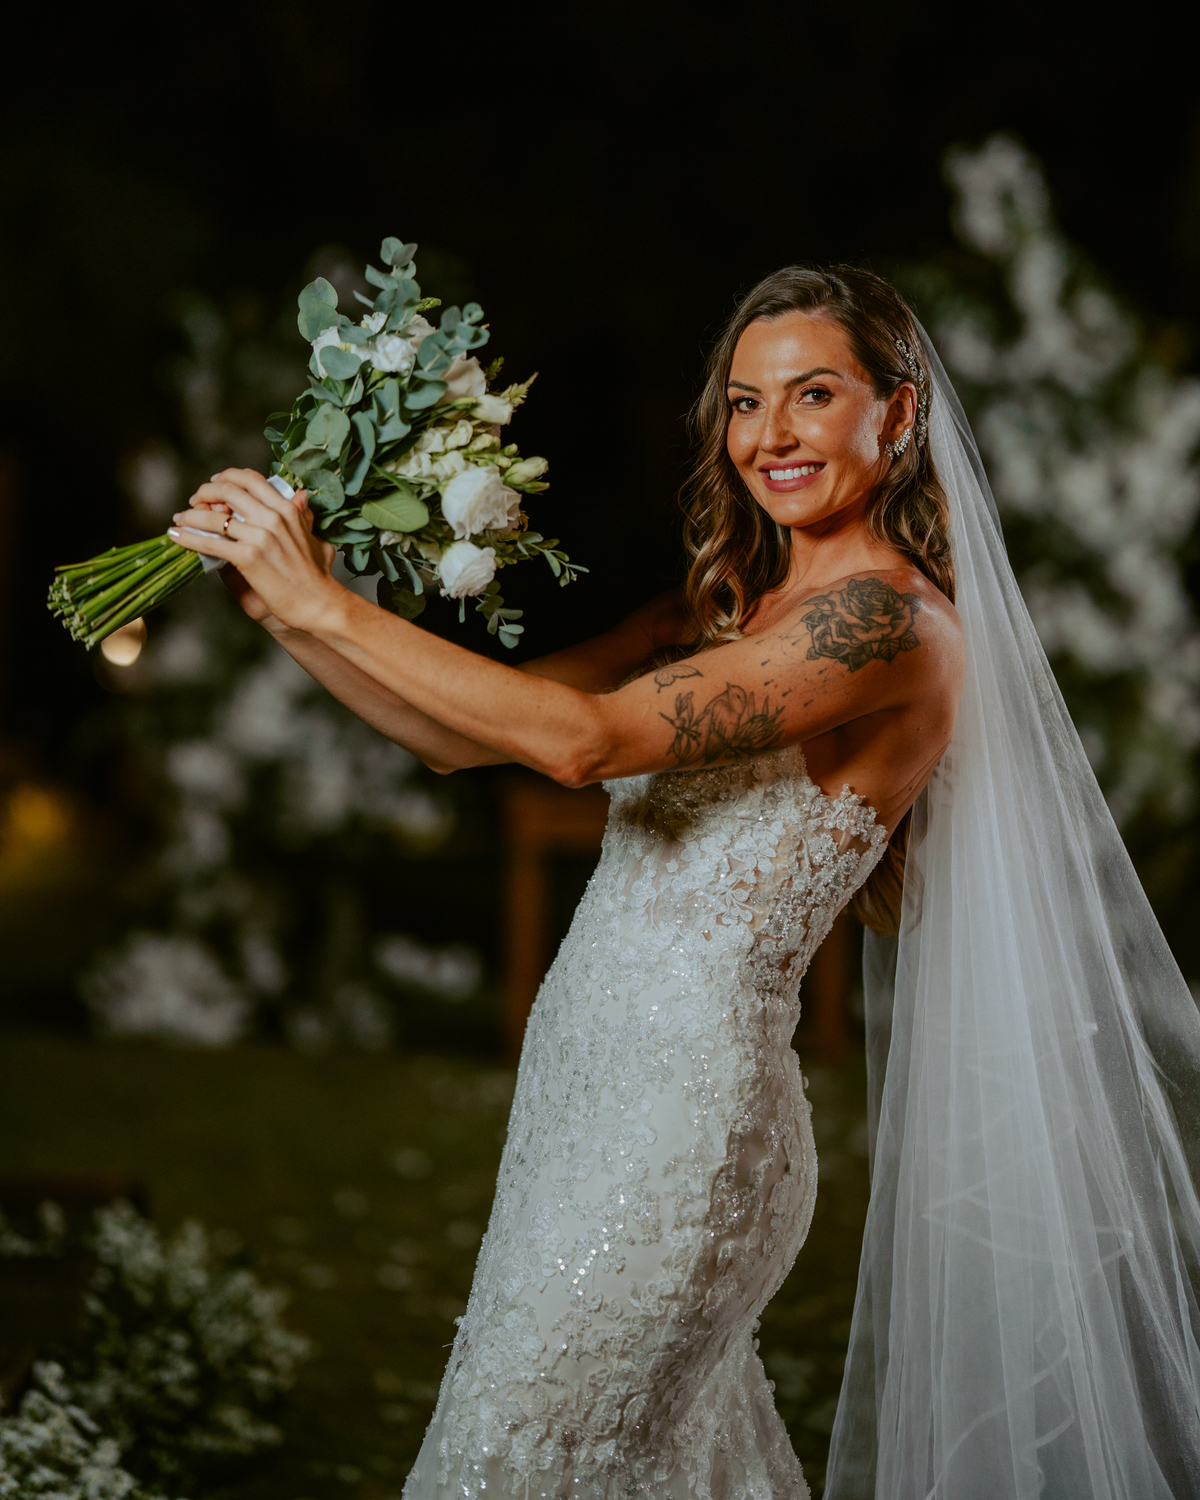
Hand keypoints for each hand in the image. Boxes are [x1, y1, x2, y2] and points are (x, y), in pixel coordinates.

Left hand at [170, 468, 340, 634]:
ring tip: (180, 519)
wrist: (320, 605)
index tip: (215, 484)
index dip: (227, 478)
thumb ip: (304, 516)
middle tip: (194, 500)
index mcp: (287, 510)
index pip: (251, 479)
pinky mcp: (248, 558)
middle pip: (228, 490)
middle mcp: (273, 517)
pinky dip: (188, 538)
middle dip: (205, 491)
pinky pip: (210, 543)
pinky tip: (176, 536)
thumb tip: (300, 496)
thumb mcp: (316, 539)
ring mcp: (260, 537)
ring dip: (190, 515)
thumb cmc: (318, 578)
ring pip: (214, 516)